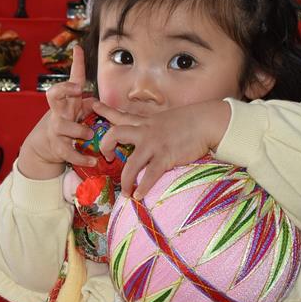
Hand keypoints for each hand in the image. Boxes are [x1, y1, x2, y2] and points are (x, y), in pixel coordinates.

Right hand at [17, 44, 96, 179]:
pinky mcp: (58, 147)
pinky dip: (82, 157)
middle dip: (64, 89)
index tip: (78, 48)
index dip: (74, 64)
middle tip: (78, 89)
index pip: (69, 78)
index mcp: (64, 101)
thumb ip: (86, 96)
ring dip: (79, 130)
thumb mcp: (74, 107)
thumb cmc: (65, 121)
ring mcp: (56, 129)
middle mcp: (58, 112)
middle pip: (53, 94)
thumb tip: (91, 80)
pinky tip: (94, 160)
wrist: (45, 146)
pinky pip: (69, 152)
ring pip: (64, 126)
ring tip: (89, 134)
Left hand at [93, 100, 231, 200]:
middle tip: (109, 157)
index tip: (93, 105)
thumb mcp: (165, 119)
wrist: (207, 121)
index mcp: (144, 122)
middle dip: (106, 146)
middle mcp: (145, 132)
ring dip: (125, 180)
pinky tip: (139, 196)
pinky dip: (143, 187)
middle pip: (115, 133)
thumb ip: (152, 126)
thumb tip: (145, 134)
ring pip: (131, 163)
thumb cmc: (188, 122)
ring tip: (125, 192)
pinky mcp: (166, 157)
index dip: (105, 111)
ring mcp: (154, 144)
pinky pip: (150, 175)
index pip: (120, 115)